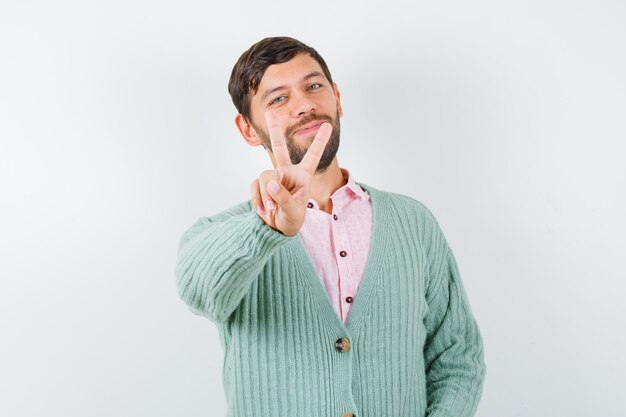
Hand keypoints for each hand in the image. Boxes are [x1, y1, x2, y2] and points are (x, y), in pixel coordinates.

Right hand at [249, 111, 331, 236]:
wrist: (277, 228)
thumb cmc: (292, 217)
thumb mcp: (293, 211)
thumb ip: (284, 198)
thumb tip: (272, 184)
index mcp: (302, 175)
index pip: (312, 156)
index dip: (319, 141)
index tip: (327, 125)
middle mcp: (287, 172)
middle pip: (279, 148)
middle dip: (274, 130)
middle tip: (270, 112)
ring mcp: (273, 177)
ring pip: (266, 177)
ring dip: (268, 197)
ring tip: (273, 210)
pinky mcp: (260, 184)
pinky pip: (256, 186)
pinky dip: (258, 200)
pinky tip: (264, 210)